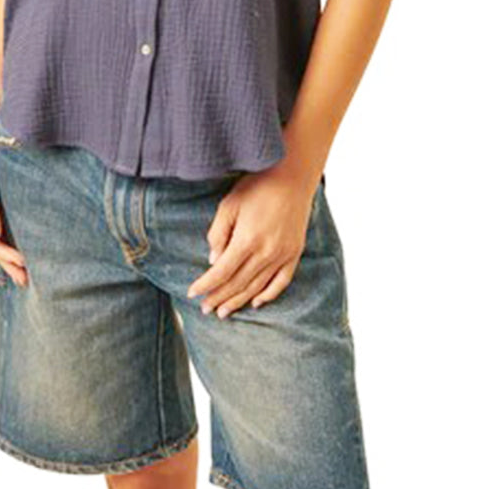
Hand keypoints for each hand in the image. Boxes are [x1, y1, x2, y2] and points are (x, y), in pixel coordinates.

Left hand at [186, 165, 317, 316]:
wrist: (292, 176)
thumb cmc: (257, 186)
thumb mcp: (229, 204)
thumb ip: (219, 233)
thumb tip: (213, 260)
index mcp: (247, 240)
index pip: (221, 272)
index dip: (206, 285)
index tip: (192, 293)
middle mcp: (266, 252)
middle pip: (238, 283)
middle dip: (219, 298)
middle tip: (205, 309)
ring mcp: (283, 255)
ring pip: (257, 287)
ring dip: (239, 301)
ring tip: (224, 312)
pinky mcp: (295, 253)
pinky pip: (281, 282)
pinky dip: (269, 295)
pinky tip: (257, 302)